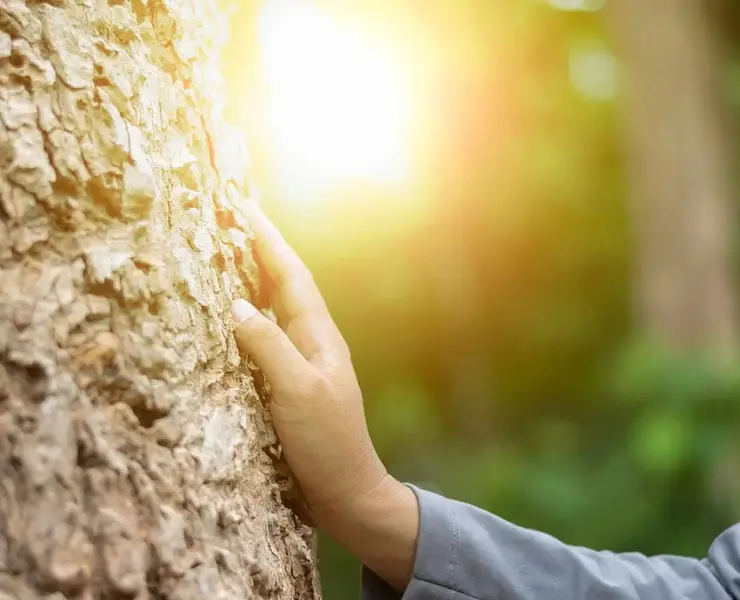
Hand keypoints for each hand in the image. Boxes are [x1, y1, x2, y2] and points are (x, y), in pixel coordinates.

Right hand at [230, 200, 388, 524]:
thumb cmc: (328, 443)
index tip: (243, 206)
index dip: (267, 241)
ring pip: (273, 311)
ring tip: (225, 256)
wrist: (348, 492)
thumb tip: (235, 305)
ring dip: (252, 281)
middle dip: (258, 251)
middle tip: (229, 219)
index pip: (291, 277)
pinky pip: (264, 340)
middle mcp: (311, 343)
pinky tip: (229, 322)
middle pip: (283, 286)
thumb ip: (269, 347)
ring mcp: (301, 364)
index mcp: (319, 337)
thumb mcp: (298, 392)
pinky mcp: (288, 387)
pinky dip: (246, 321)